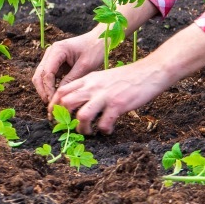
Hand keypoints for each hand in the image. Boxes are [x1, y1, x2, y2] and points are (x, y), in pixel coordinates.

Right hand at [32, 29, 104, 104]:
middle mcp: (51, 52)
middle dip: (44, 91)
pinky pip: (49, 76)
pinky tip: (57, 96)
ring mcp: (52, 57)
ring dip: (45, 90)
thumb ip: (70, 80)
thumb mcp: (85, 66)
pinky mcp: (56, 63)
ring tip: (53, 103)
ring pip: (41, 77)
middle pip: (39, 75)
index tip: (54, 100)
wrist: (100, 39)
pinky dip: (51, 86)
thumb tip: (59, 96)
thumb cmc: (95, 49)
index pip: (46, 73)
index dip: (48, 89)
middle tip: (51, 105)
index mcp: (57, 50)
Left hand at [48, 60, 171, 134]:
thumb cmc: (128, 77)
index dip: (54, 106)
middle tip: (69, 129)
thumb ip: (91, 87)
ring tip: (89, 132)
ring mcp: (105, 96)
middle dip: (63, 120)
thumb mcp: (104, 77)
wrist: (150, 72)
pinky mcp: (118, 104)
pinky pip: (103, 124)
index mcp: (89, 79)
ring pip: (81, 116)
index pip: (62, 91)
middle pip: (66, 103)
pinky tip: (109, 130)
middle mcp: (93, 86)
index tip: (56, 118)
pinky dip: (104, 131)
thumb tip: (79, 102)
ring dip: (82, 129)